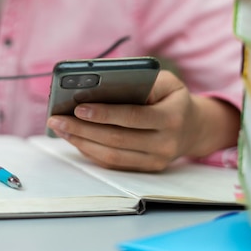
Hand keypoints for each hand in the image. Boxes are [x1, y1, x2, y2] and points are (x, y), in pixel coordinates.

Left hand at [46, 71, 239, 171]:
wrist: (194, 127)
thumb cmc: (172, 98)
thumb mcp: (166, 81)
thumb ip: (140, 81)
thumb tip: (101, 85)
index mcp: (172, 118)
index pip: (132, 117)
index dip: (104, 114)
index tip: (78, 108)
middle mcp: (165, 144)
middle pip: (117, 140)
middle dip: (83, 129)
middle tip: (57, 119)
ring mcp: (156, 161)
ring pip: (112, 156)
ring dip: (81, 142)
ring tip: (60, 129)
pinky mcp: (146, 170)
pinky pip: (113, 164)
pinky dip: (91, 151)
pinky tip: (74, 139)